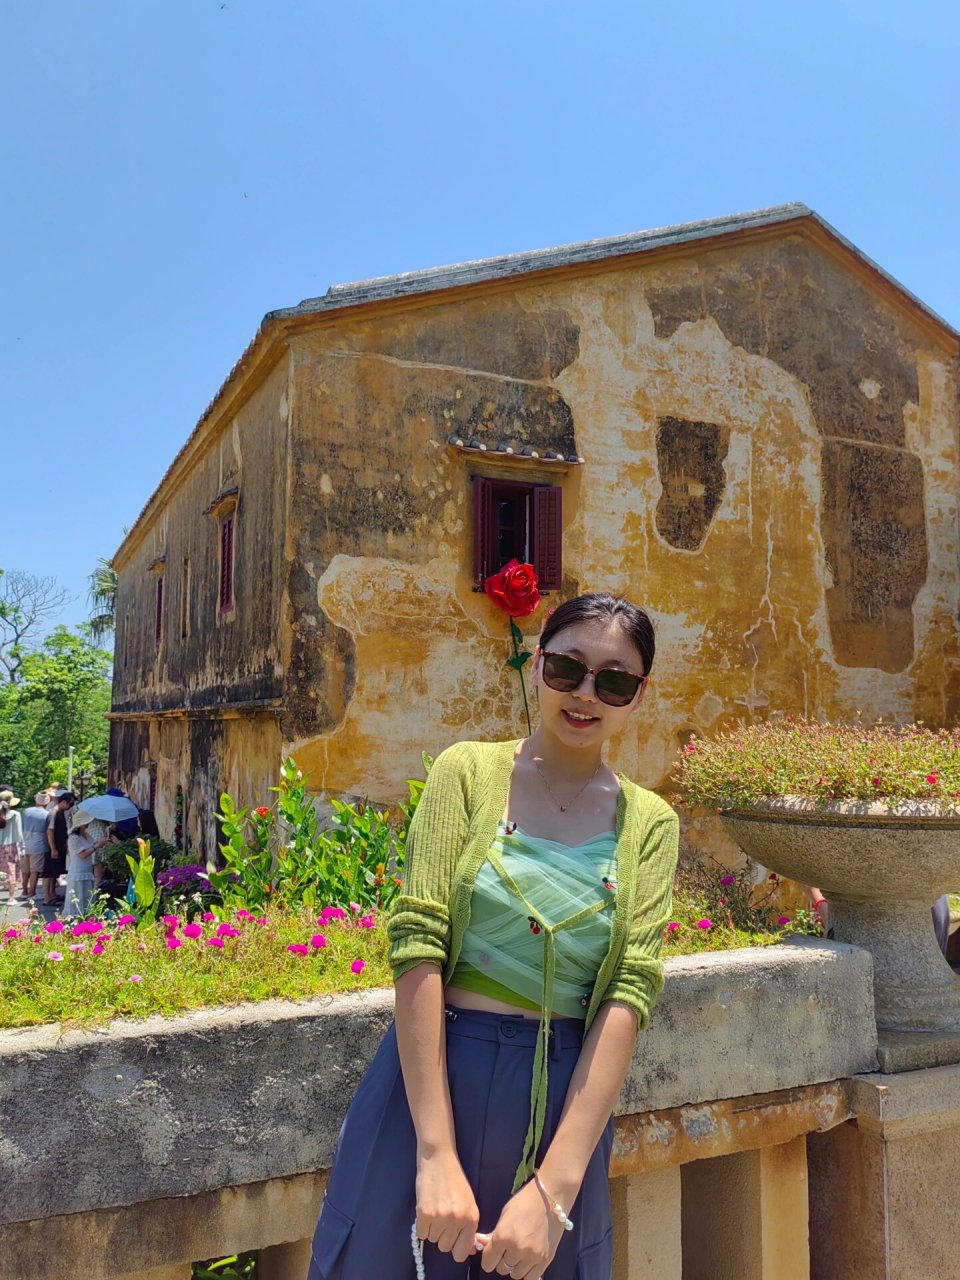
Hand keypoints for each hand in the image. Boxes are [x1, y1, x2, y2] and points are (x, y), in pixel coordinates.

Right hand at [415, 1147, 479, 1263]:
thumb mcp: (468, 1203)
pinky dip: (422, 1225)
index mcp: (472, 1218)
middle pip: (445, 1247)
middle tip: (442, 1216)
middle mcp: (458, 1220)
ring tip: (435, 1208)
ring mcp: (441, 1217)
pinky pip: (421, 1234)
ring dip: (432, 1228)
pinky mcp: (425, 1213)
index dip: (455, 1248)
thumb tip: (469, 1252)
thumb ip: (469, 1228)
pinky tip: (427, 1209)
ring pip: (432, 1240)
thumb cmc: (455, 1181)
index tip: (452, 1240)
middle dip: (442, 1235)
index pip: (461, 1253)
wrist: (438, 1158)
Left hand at [478, 1179, 561, 1277]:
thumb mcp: (505, 1215)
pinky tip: (528, 1261)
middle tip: (508, 1249)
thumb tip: (480, 1244)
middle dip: (502, 1260)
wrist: (550, 1198)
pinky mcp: (546, 1260)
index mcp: (503, 1236)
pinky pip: (531, 1278)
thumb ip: (493, 1234)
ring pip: (516, 1274)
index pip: (488, 1263)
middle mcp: (517, 1249)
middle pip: (502, 1269)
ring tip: (520, 1253)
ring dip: (515, 1266)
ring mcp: (532, 1256)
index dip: (488, 1258)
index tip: (492, 1253)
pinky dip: (527, 1272)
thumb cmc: (524, 1202)